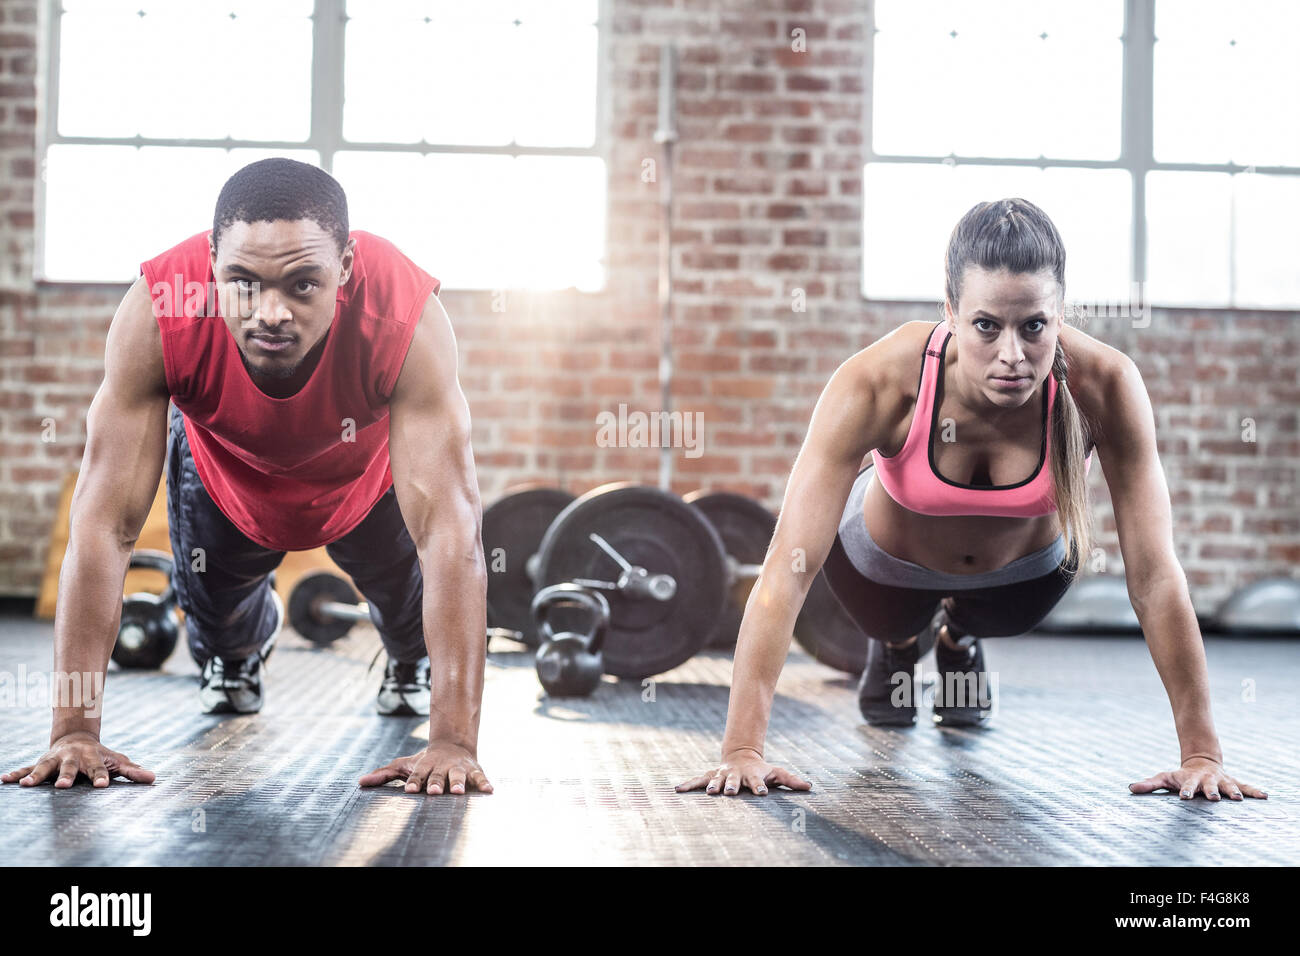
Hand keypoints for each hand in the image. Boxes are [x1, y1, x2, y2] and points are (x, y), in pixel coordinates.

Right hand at [1, 732, 154, 788]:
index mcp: (92, 758)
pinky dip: (17, 774)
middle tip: (62, 786)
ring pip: (45, 767)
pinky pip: (27, 768)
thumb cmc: (101, 755)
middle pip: (69, 768)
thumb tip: (153, 778)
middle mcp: (72, 757)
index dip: (101, 777)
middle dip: (66, 776)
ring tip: (27, 786)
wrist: (77, 737)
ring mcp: (55, 759)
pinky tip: (4, 780)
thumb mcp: (118, 761)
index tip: (102, 786)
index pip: (98, 769)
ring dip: (36, 776)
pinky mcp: (41, 762)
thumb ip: (132, 771)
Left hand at [359, 742, 492, 794]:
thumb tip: (361, 782)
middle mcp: (441, 766)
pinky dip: (484, 783)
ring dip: (458, 783)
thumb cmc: (425, 761)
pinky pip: (479, 777)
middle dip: (435, 783)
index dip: (413, 781)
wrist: (452, 744)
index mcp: (424, 765)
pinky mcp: (473, 770)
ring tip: (458, 792)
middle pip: (437, 775)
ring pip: (458, 776)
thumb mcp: (404, 765)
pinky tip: (489, 790)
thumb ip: (384, 774)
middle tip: (433, 791)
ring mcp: (458, 768)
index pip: (417, 774)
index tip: (409, 790)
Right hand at [676, 748, 810, 796]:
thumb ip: (791, 780)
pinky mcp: (710, 776)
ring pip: (716, 781)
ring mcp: (722, 776)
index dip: (760, 787)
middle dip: (732, 786)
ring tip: (709, 792)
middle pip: (734, 782)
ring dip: (712, 786)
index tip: (762, 793)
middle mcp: (736, 776)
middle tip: (730, 792)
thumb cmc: (761, 770)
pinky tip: (677, 789)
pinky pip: (697, 781)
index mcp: (752, 777)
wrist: (741, 756)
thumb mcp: (777, 773)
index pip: (758, 783)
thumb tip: (809, 787)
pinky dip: (688, 785)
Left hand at [1129, 757, 1266, 800]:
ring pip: (1228, 786)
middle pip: (1209, 787)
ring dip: (1233, 792)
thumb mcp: (1164, 778)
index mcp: (1191, 780)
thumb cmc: (1180, 775)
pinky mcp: (1232, 782)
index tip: (1184, 797)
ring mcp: (1221, 781)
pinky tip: (1264, 796)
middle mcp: (1207, 781)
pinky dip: (1254, 791)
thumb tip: (1131, 788)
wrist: (1200, 762)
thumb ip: (1149, 784)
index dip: (1185, 792)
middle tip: (1213, 798)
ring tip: (1239, 799)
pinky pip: (1245, 786)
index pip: (1187, 787)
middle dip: (1211, 792)